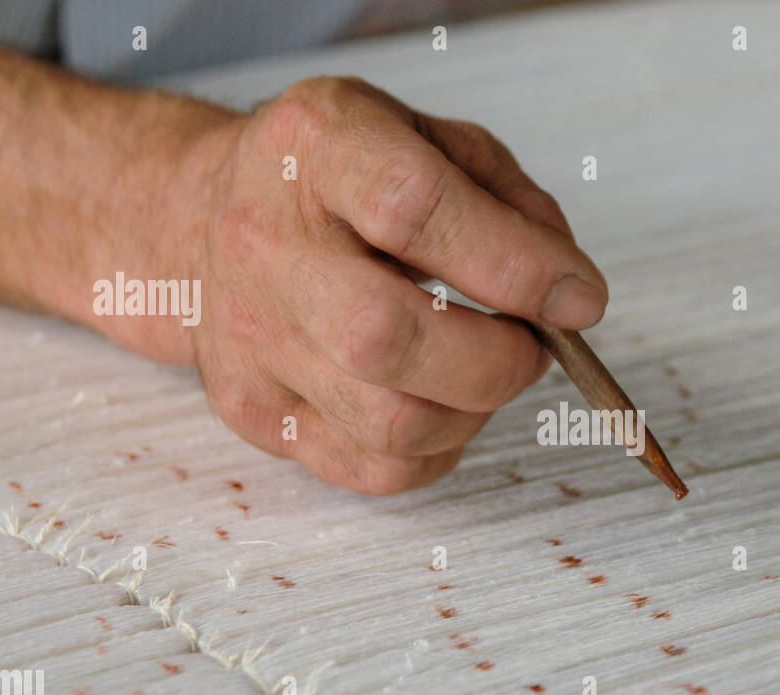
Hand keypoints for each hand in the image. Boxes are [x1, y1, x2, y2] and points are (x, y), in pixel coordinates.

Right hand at [178, 77, 607, 492]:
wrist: (200, 220)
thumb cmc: (335, 181)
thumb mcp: (426, 139)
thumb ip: (510, 202)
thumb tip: (568, 293)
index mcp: (318, 148)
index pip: (411, 207)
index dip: (513, 264)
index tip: (580, 298)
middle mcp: (266, 245)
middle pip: (386, 337)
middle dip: (498, 360)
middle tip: (534, 346)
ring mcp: (252, 340)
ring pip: (391, 423)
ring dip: (475, 409)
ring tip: (483, 368)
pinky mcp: (256, 412)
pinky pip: (376, 470)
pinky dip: (438, 449)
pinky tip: (440, 401)